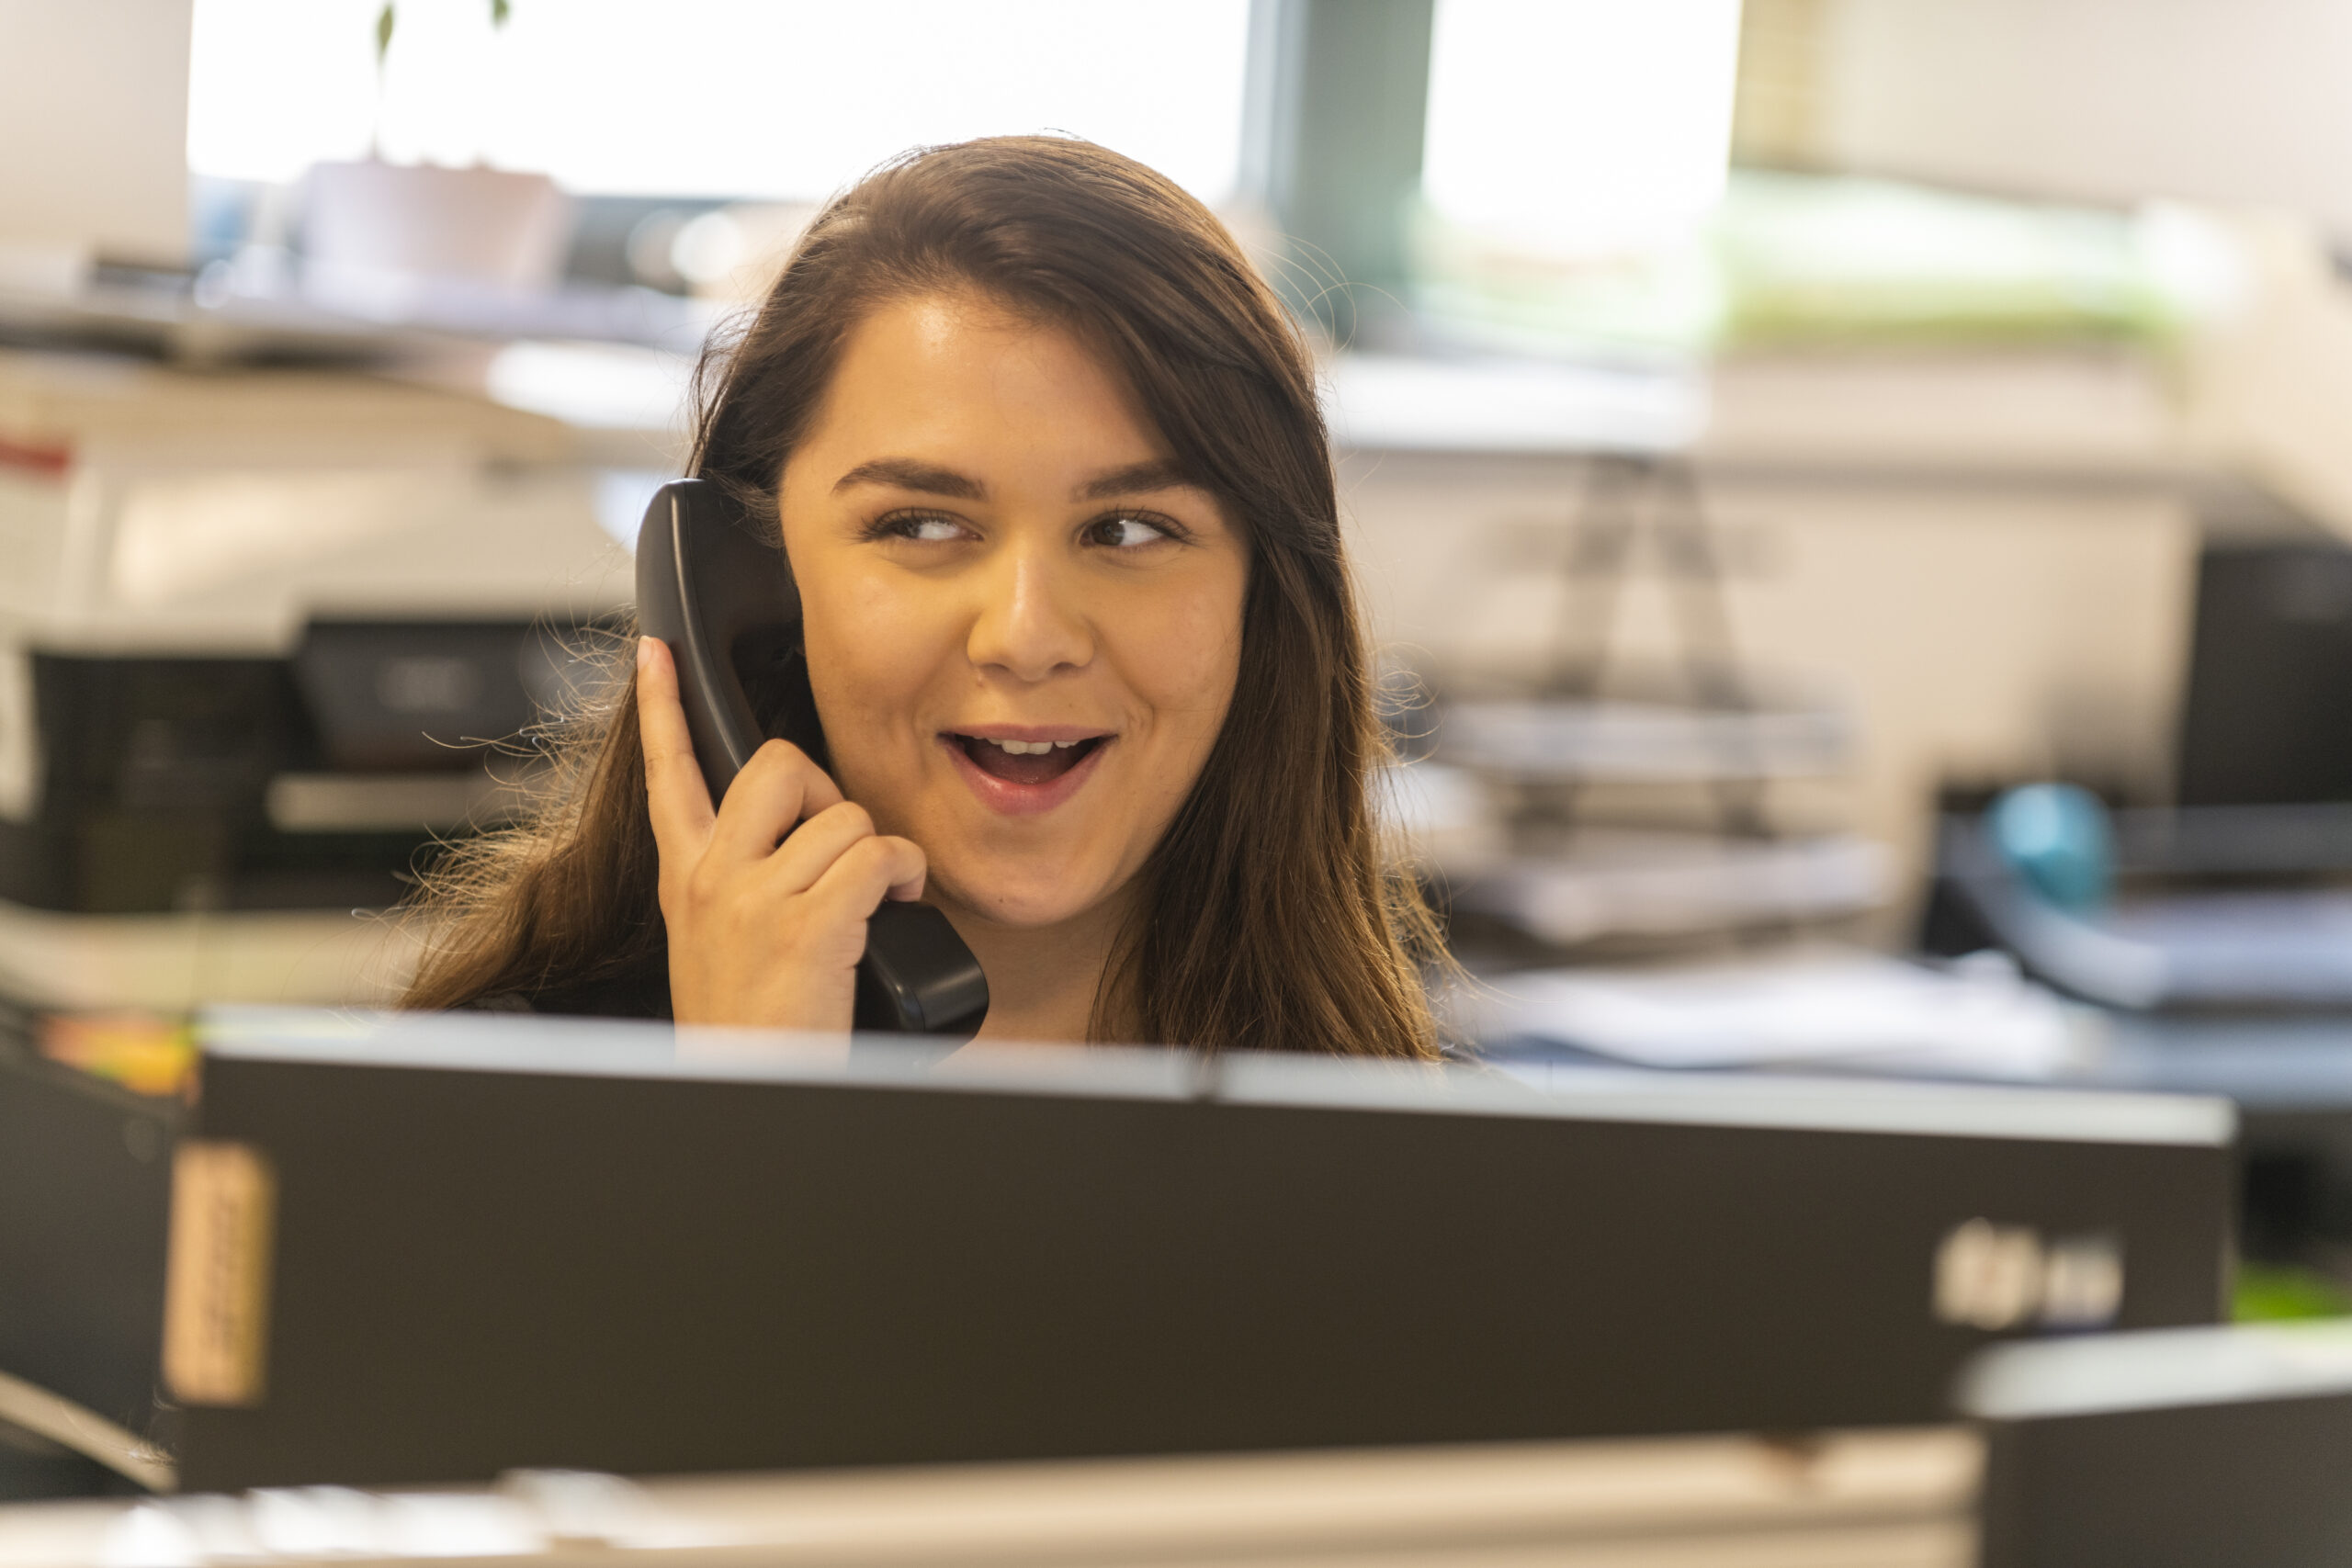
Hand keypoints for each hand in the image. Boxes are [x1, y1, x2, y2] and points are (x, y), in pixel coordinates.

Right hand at [636, 636, 926, 1029]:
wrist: (749, 1094)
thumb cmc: (750, 1035)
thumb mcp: (714, 949)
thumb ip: (739, 887)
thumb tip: (798, 845)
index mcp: (687, 882)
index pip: (668, 775)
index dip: (663, 708)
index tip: (656, 654)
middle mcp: (713, 880)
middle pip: (776, 766)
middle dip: (824, 790)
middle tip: (838, 848)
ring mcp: (756, 899)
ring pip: (844, 815)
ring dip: (877, 852)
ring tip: (875, 901)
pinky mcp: (809, 923)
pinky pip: (880, 854)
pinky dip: (907, 875)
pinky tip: (900, 907)